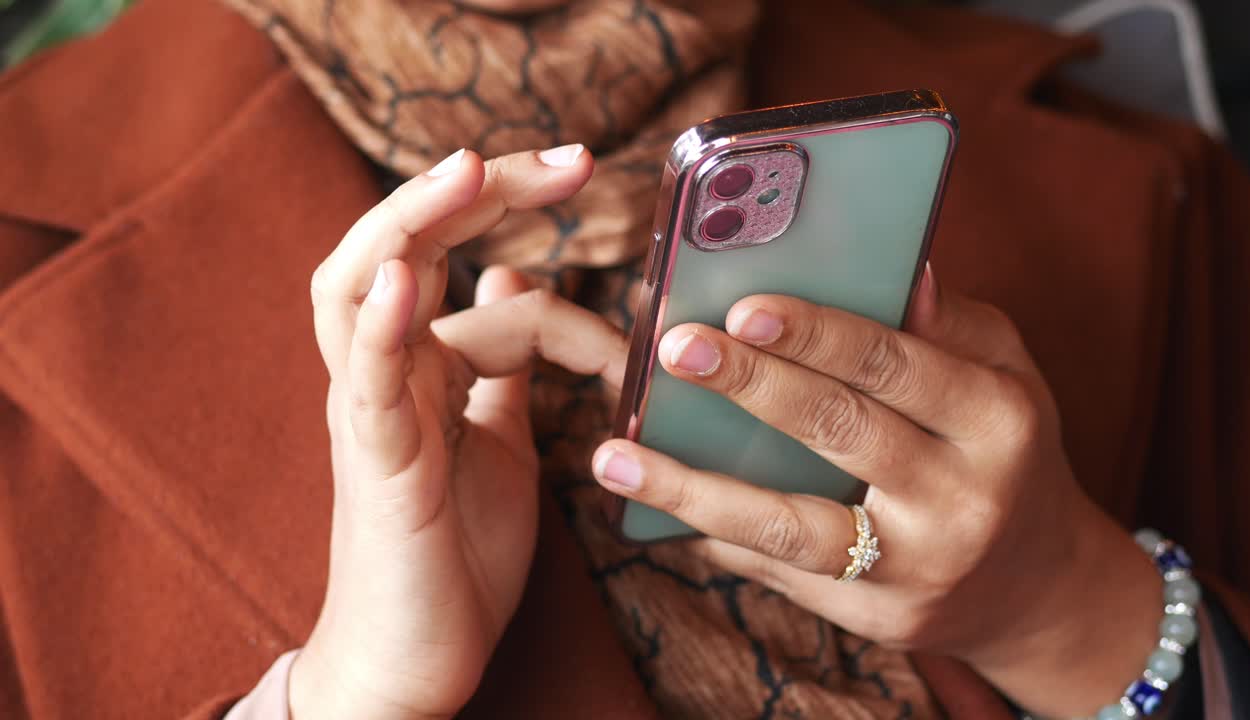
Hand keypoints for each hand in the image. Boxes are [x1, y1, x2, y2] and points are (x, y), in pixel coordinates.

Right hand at [293, 146, 627, 719]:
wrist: (418, 657)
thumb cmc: (454, 552)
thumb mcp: (500, 437)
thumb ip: (502, 365)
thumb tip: (512, 281)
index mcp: (421, 363)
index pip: (469, 265)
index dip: (535, 242)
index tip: (601, 243)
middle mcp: (386, 371)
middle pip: (401, 244)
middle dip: (473, 188)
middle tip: (569, 159)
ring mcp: (372, 411)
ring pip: (355, 288)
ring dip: (411, 222)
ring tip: (468, 171)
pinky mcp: (376, 464)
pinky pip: (365, 383)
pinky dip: (380, 325)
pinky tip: (408, 278)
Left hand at [590, 265, 1162, 716]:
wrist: (1037, 589)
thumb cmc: (1004, 451)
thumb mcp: (1005, 374)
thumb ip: (948, 323)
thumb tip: (897, 266)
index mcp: (997, 419)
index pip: (894, 363)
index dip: (816, 335)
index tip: (742, 306)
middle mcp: (960, 500)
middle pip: (837, 432)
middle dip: (748, 386)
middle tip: (671, 347)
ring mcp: (913, 569)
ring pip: (787, 525)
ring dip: (692, 489)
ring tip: (615, 456)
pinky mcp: (872, 617)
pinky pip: (778, 570)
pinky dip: (714, 533)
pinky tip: (654, 506)